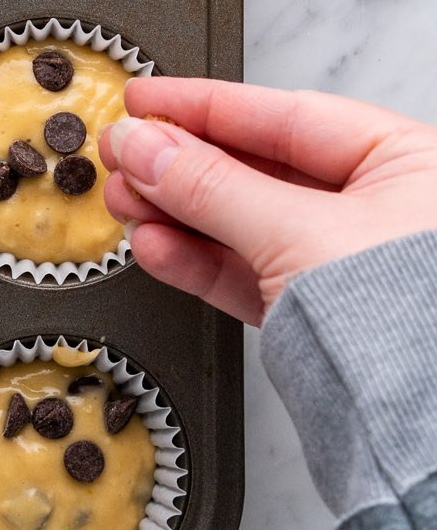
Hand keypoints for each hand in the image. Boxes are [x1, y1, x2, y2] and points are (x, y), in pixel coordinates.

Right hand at [100, 78, 436, 324]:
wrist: (423, 430)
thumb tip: (144, 145)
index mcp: (410, 163)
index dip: (206, 105)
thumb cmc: (415, 323)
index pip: (288, 115)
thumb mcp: (298, 231)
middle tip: (123, 153)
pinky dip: (197, 260)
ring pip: (244, 224)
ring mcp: (348, 263)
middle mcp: (385, 209)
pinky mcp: (319, 314)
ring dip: (177, 213)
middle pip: (259, 168)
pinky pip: (247, 274)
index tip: (146, 99)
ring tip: (126, 203)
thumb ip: (209, 183)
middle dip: (180, 164)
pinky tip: (155, 245)